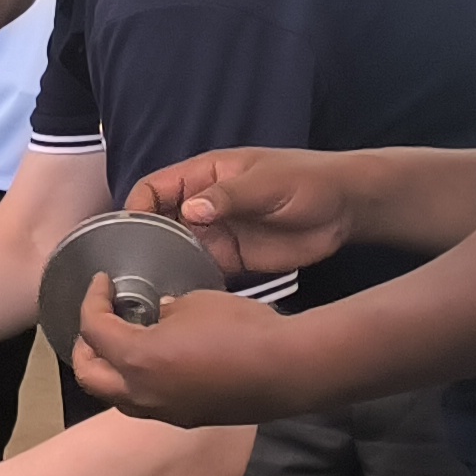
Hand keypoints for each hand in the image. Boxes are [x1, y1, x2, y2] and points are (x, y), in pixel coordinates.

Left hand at [67, 276, 308, 426]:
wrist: (286, 369)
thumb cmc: (241, 328)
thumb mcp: (195, 303)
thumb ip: (165, 310)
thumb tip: (157, 316)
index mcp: (139, 359)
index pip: (94, 329)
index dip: (93, 300)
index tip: (103, 282)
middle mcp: (142, 393)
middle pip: (88, 375)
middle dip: (84, 345)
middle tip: (98, 319)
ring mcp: (163, 411)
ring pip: (115, 396)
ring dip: (108, 369)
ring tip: (121, 342)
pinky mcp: (185, 418)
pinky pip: (146, 402)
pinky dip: (137, 381)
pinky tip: (155, 361)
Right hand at [126, 148, 358, 277]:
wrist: (346, 209)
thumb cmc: (307, 181)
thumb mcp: (267, 183)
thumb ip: (228, 196)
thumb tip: (190, 210)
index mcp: (204, 175)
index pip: (155, 188)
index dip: (137, 208)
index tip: (129, 235)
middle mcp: (203, 205)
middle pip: (159, 222)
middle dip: (143, 243)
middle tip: (133, 272)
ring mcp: (216, 234)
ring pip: (176, 250)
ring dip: (163, 267)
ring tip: (151, 291)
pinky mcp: (232, 260)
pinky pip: (201, 272)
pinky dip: (189, 283)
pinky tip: (180, 300)